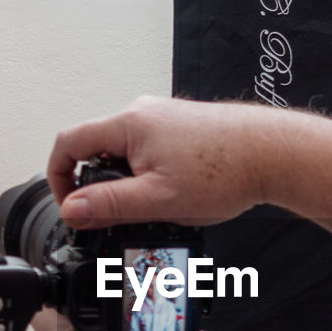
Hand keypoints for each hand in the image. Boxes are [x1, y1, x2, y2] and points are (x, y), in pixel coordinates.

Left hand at [33, 307, 215, 330]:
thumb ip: (56, 324)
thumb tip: (38, 298)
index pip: (116, 306)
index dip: (121, 291)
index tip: (126, 279)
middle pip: (152, 308)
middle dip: (157, 300)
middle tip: (155, 296)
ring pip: (180, 322)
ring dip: (180, 320)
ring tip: (170, 328)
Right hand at [46, 95, 282, 229]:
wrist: (273, 154)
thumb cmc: (226, 169)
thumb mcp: (158, 199)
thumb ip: (109, 204)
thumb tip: (71, 209)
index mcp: (128, 124)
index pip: (68, 143)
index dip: (58, 177)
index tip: (70, 206)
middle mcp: (143, 113)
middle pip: (97, 150)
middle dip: (99, 186)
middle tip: (115, 217)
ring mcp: (163, 119)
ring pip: (126, 154)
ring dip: (128, 184)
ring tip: (154, 207)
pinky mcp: (182, 129)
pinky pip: (150, 153)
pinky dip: (151, 176)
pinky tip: (177, 196)